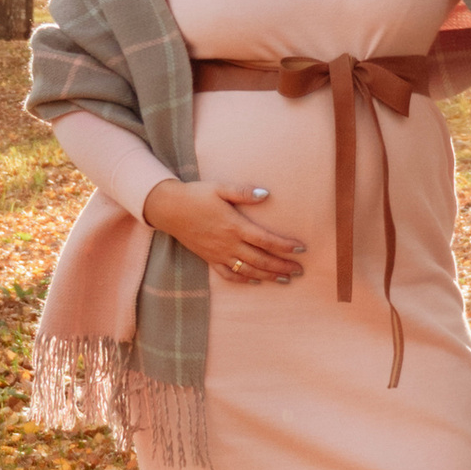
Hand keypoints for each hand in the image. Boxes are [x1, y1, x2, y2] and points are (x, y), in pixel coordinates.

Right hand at [143, 179, 304, 283]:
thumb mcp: (220, 188)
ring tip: (285, 279)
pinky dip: (244, 280)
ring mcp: (219, 254)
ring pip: (248, 270)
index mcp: (234, 226)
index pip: (266, 239)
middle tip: (300, 271)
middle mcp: (229, 243)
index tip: (301, 249)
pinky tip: (255, 281)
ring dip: (268, 276)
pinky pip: (229, 274)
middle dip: (282, 266)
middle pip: (261, 259)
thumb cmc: (196, 195)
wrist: (169, 209)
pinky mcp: (209, 259)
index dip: (285, 246)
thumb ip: (243, 192)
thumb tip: (266, 194)